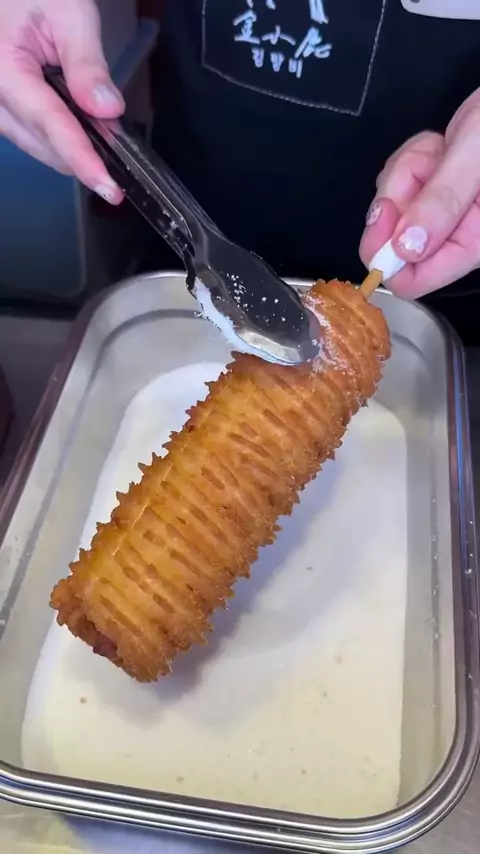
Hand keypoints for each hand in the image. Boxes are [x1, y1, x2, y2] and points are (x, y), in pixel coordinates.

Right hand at [0, 0, 123, 201]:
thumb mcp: (70, 13)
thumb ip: (87, 65)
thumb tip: (107, 110)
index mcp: (3, 71)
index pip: (50, 124)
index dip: (83, 159)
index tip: (108, 185)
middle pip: (46, 145)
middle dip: (85, 151)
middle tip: (118, 135)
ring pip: (41, 147)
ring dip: (75, 145)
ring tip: (99, 123)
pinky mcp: (4, 111)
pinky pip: (35, 137)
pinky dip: (63, 136)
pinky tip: (81, 123)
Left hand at [360, 91, 479, 297]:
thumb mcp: (477, 155)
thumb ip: (443, 200)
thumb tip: (405, 249)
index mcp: (475, 244)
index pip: (413, 281)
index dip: (386, 254)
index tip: (385, 213)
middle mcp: (457, 237)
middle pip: (394, 241)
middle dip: (399, 198)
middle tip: (429, 162)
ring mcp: (445, 216)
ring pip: (394, 209)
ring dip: (407, 172)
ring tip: (442, 148)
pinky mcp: (437, 194)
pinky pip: (400, 186)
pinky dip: (411, 162)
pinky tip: (440, 147)